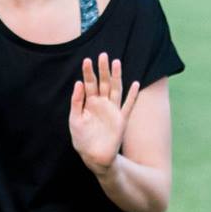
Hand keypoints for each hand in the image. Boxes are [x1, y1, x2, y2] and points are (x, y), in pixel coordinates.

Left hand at [69, 52, 138, 174]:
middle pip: (103, 83)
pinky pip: (128, 106)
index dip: (88, 72)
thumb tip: (78, 83)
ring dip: (116, 76)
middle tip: (103, 55)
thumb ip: (76, 101)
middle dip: (103, 69)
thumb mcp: (75, 119)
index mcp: (89, 103)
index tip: (87, 60)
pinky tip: (135, 84)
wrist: (93, 156)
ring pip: (115, 89)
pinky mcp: (121, 120)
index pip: (89, 84)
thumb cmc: (82, 139)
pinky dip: (132, 96)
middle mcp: (102, 104)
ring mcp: (112, 111)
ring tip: (116, 62)